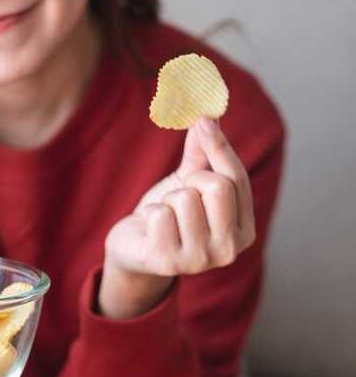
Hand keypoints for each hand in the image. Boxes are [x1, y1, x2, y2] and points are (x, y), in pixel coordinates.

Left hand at [100, 117, 255, 317]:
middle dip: (190, 181)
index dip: (219, 147)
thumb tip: (209, 114)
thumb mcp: (188, 183)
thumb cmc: (168, 215)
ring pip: (185, 199)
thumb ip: (203, 153)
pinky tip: (150, 230)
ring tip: (164, 217)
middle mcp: (228, 250)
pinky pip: (159, 215)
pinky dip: (150, 214)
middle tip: (178, 195)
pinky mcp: (168, 262)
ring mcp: (199, 260)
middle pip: (218, 187)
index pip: (237, 180)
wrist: (134, 248)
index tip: (203, 120)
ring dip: (167, 201)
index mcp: (243, 230)